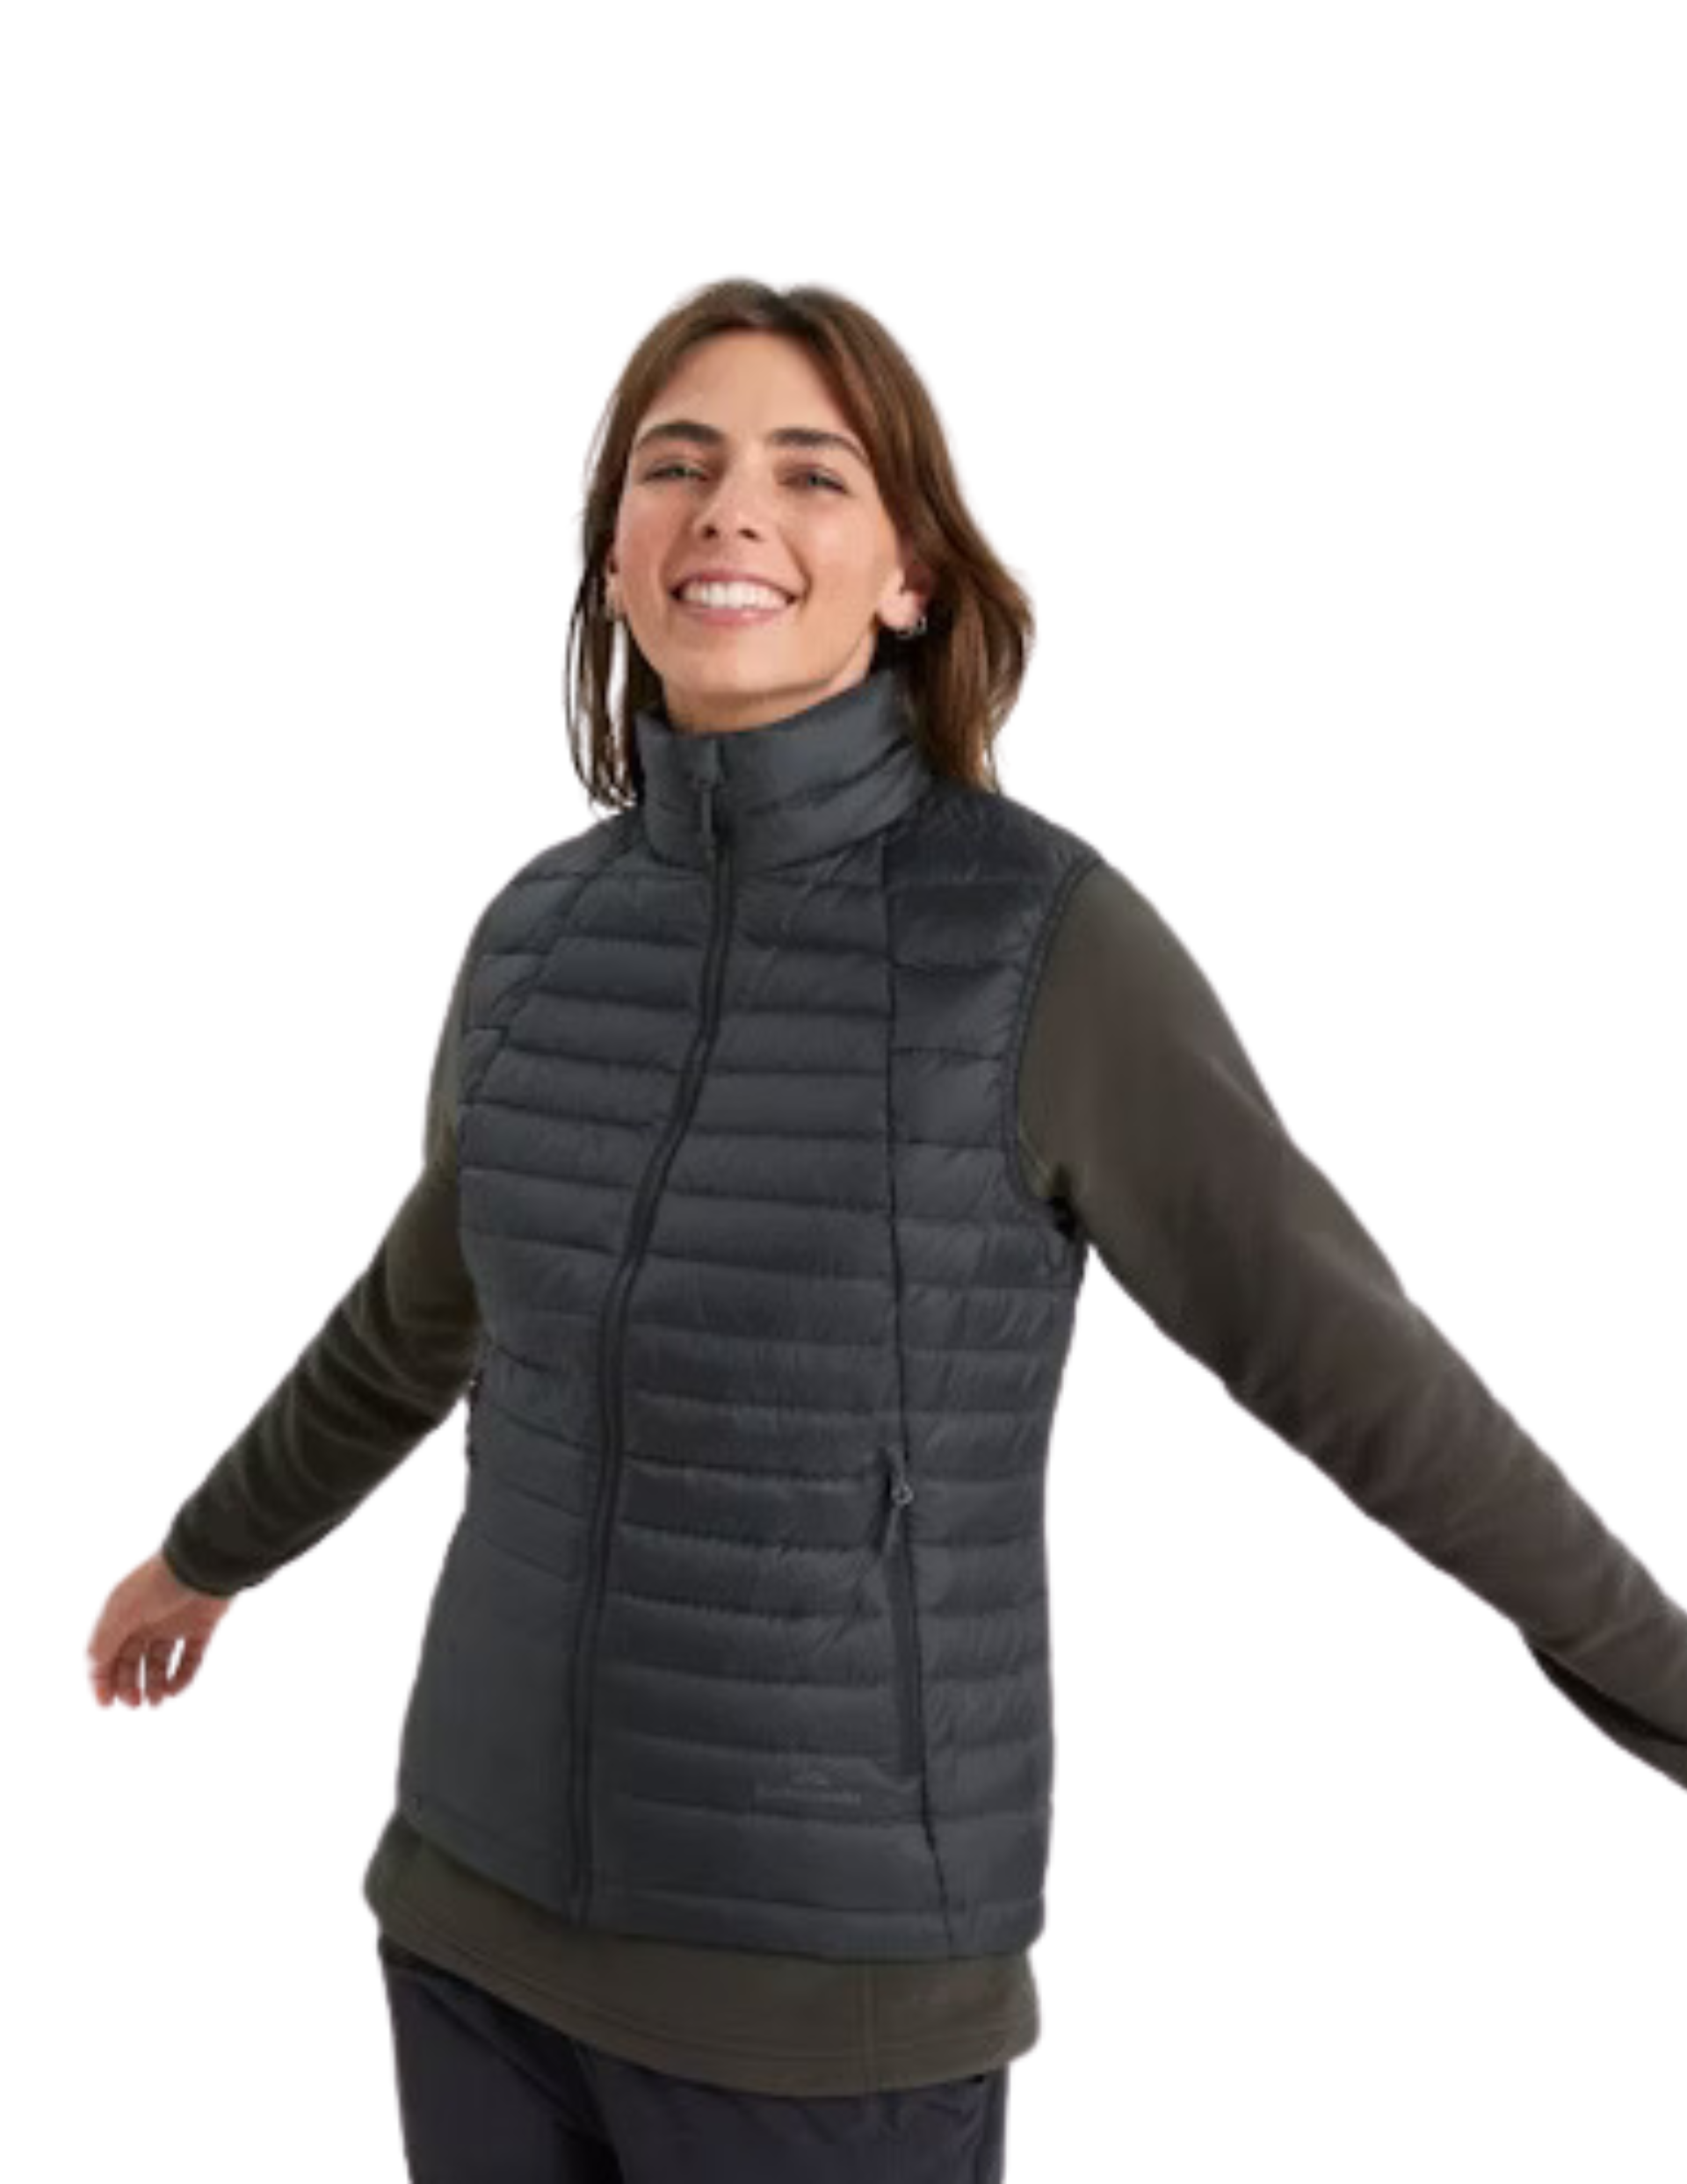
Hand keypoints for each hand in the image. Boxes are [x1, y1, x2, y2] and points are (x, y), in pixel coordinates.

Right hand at [87, 1552, 233, 1708]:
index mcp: (122, 1616)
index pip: (105, 1655)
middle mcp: (145, 1621)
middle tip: (135, 1703)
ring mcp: (173, 1624)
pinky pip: (189, 1658)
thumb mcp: (124, 1612)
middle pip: (130, 1662)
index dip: (102, 1681)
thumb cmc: (160, 1583)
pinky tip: (175, 1689)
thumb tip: (92, 1670)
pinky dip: (182, 1677)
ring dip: (155, 1685)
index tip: (106, 1704)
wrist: (207, 1562)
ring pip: (159, 1663)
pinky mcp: (200, 1626)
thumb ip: (104, 1642)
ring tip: (156, 1701)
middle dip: (129, 1685)